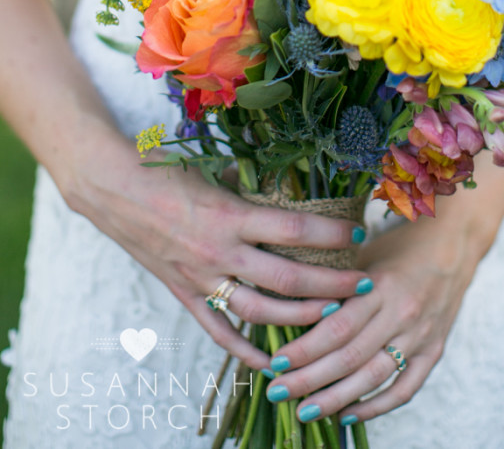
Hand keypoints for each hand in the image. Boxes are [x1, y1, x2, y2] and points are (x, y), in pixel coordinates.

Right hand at [65, 124, 372, 369]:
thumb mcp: (214, 168)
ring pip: (261, 309)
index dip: (332, 233)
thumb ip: (250, 182)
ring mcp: (202, 277)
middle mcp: (221, 251)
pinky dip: (246, 349)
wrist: (114, 188)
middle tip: (363, 285)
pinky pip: (219, 330)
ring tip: (333, 316)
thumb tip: (284, 179)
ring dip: (301, 317)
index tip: (359, 233)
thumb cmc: (166, 169)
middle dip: (331, 284)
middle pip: (289, 277)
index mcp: (232, 215)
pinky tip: (272, 361)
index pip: (296, 228)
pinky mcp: (184, 293)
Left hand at [263, 191, 491, 423]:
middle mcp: (401, 313)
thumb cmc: (400, 246)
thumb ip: (336, 281)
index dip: (305, 348)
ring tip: (304, 410)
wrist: (454, 243)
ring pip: (374, 377)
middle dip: (310, 379)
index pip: (338, 326)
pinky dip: (376, 407)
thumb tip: (291, 305)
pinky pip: (405, 389)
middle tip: (277, 391)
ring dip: (336, 398)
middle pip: (350, 357)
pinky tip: (348, 414)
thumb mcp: (366, 253)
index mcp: (381, 285)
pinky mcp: (434, 351)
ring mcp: (420, 335)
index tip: (275, 362)